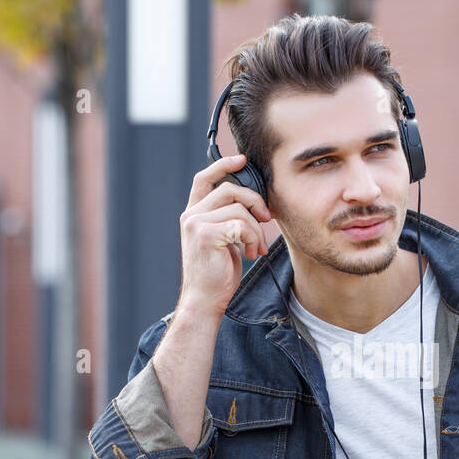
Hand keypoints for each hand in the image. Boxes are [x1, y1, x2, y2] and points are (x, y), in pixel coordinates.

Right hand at [179, 153, 273, 317]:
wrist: (205, 299)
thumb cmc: (216, 273)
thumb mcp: (224, 240)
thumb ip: (230, 219)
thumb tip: (255, 203)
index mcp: (193, 214)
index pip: (204, 178)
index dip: (223, 165)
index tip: (242, 159)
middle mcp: (191, 216)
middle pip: (230, 190)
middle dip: (255, 202)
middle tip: (267, 219)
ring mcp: (196, 224)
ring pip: (239, 209)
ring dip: (256, 230)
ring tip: (255, 248)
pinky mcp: (206, 235)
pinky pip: (241, 225)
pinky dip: (253, 238)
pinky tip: (251, 253)